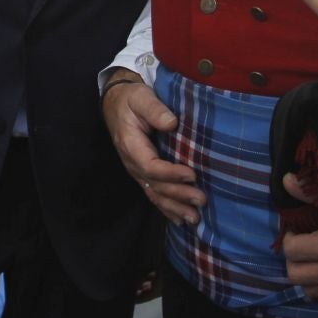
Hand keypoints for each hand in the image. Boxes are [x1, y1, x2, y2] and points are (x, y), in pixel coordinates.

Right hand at [101, 68, 204, 224]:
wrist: (116, 104)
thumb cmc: (131, 99)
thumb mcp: (141, 98)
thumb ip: (155, 110)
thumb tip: (172, 123)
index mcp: (131, 145)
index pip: (150, 166)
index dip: (170, 173)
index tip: (192, 174)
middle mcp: (132, 162)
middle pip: (155, 185)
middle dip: (178, 195)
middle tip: (201, 200)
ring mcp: (137, 171)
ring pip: (155, 194)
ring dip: (175, 207)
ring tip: (194, 218)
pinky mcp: (143, 174)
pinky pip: (153, 194)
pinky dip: (167, 209)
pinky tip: (180, 220)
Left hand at [281, 173, 317, 311]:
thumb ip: (312, 194)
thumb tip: (286, 181)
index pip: (290, 249)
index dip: (290, 239)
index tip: (298, 234)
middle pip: (294, 274)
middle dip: (294, 261)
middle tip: (303, 251)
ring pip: (309, 291)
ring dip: (309, 278)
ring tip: (316, 265)